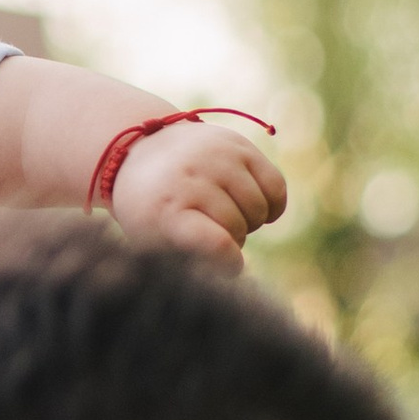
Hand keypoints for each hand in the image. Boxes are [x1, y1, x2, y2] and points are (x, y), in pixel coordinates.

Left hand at [105, 119, 285, 268]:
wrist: (143, 152)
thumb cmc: (151, 211)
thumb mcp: (153, 241)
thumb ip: (188, 262)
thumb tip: (233, 275)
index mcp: (165, 208)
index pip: (216, 243)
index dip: (231, 263)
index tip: (229, 266)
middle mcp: (191, 176)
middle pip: (238, 226)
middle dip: (233, 240)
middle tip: (214, 234)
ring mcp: (216, 156)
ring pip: (259, 208)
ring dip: (250, 222)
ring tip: (228, 217)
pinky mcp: (238, 144)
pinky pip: (275, 186)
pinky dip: (271, 205)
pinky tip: (251, 206)